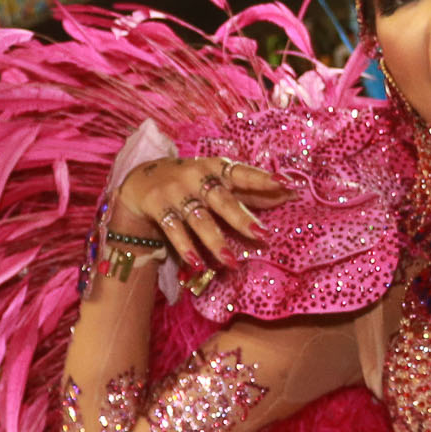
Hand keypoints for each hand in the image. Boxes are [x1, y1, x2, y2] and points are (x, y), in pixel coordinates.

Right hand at [117, 157, 289, 276]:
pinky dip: (186, 247)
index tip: (288, 184)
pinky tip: (198, 263)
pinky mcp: (157, 206)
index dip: (264, 179)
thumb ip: (250, 190)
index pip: (243, 173)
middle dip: (242, 218)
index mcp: (216, 168)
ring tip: (232, 261)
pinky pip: (173, 229)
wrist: (141, 180)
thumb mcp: (218, 181)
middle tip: (263, 235)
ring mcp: (176, 191)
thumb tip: (289, 193)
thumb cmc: (192, 182)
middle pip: (222, 200)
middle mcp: (197, 177)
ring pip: (199, 219)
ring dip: (216, 241)